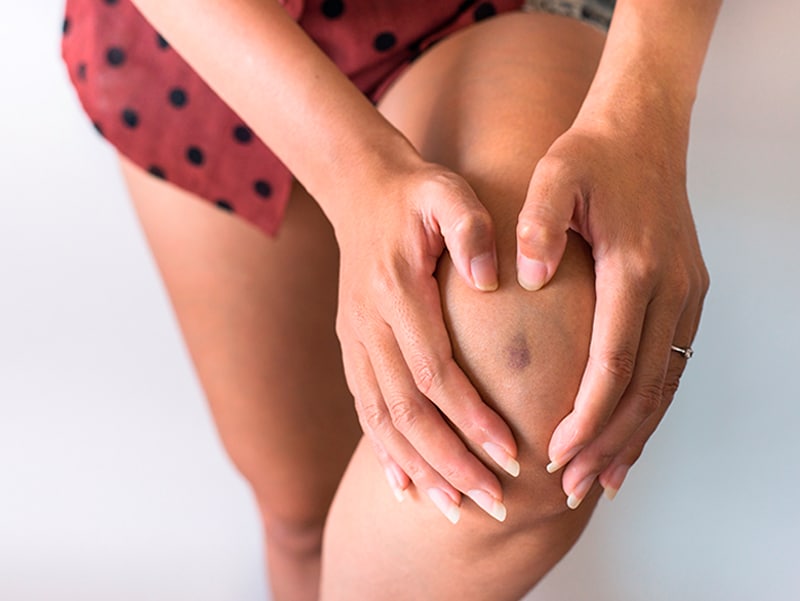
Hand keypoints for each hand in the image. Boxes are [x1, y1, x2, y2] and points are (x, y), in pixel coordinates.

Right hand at [334, 159, 519, 523]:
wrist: (360, 190)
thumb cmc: (416, 194)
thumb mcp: (449, 192)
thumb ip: (470, 229)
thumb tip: (490, 282)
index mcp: (396, 292)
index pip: (435, 371)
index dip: (472, 418)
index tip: (512, 454)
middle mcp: (369, 325)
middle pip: (408, 411)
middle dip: (451, 463)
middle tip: (492, 504)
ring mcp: (356, 340)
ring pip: (382, 421)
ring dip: (418, 469)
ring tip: (453, 510)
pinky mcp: (353, 347)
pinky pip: (364, 409)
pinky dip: (384, 452)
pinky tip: (404, 486)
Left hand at [515, 114, 708, 507]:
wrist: (644, 130)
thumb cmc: (590, 156)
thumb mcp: (555, 175)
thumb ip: (540, 224)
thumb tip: (527, 279)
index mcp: (635, 267)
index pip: (611, 363)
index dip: (584, 415)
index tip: (552, 452)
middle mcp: (670, 289)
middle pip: (641, 390)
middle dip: (604, 443)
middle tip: (567, 487)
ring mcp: (685, 295)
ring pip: (662, 386)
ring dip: (630, 437)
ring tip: (596, 481)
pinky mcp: (685, 295)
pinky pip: (669, 366)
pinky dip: (648, 408)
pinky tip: (626, 436)